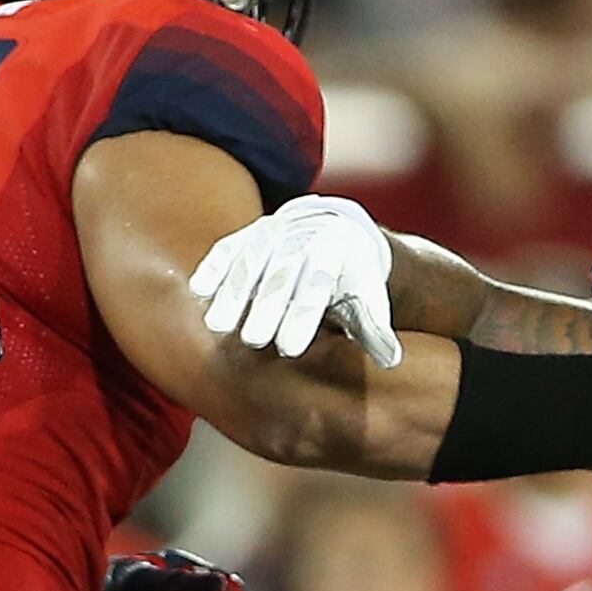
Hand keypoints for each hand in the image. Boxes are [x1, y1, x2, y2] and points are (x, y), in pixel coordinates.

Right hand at [187, 194, 403, 367]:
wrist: (328, 231)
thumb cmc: (346, 278)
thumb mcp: (365, 296)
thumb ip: (373, 328)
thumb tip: (392, 360)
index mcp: (338, 252)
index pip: (319, 286)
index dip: (302, 317)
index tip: (288, 349)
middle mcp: (304, 239)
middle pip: (284, 273)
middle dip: (267, 306)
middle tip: (252, 341)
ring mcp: (272, 234)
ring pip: (251, 261)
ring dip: (233, 292)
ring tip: (217, 325)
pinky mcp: (245, 236)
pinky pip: (227, 248)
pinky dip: (213, 267)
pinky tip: (199, 290)